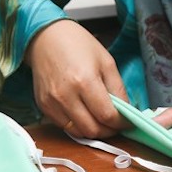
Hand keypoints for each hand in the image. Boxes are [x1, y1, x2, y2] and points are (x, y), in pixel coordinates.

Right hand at [25, 19, 127, 138]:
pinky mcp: (43, 106)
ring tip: (101, 120)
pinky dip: (77, 125)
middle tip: (116, 124)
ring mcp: (52, 103)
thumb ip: (118, 89)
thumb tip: (126, 112)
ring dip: (93, 131)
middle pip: (92, 129)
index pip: (107, 116)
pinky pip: (64, 126)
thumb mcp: (107, 62)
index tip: (128, 122)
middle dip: (109, 131)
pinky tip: (84, 114)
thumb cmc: (78, 45)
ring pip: (78, 132)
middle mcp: (66, 95)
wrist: (46, 38)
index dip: (122, 123)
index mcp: (85, 81)